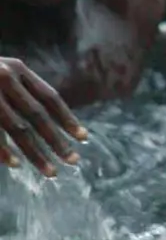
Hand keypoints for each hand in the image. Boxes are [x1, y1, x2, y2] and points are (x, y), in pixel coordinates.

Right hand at [0, 58, 87, 176]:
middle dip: (57, 140)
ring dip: (35, 153)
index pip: (49, 97)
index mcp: (17, 68)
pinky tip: (16, 165)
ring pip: (18, 128)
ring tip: (50, 172)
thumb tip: (52, 120)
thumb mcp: (2, 71)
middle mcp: (4, 77)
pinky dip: (3, 150)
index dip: (67, 118)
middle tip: (72, 161)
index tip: (84, 138)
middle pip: (37, 115)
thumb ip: (22, 88)